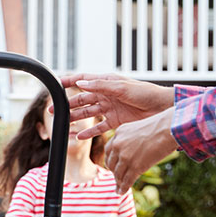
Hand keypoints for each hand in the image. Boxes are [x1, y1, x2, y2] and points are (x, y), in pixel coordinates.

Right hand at [56, 73, 173, 139]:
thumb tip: (81, 83)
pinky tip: (79, 136)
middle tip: (53, 110)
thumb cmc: (145, 93)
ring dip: (75, 118)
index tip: (55, 83)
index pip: (83, 80)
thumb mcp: (122, 88)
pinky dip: (89, 132)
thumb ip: (101, 86)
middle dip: (67, 104)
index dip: (69, 81)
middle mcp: (106, 94)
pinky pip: (99, 127)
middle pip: (82, 99)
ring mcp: (110, 108)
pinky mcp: (116, 121)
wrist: (162, 108)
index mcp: (106, 82)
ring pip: (88, 113)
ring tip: (63, 124)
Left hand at [102, 109, 177, 194]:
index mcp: (118, 133)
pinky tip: (121, 192)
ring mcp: (125, 157)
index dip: (111, 160)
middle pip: (111, 163)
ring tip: (119, 187)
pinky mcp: (135, 167)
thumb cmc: (159, 127)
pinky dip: (123, 188)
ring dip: (118, 181)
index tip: (113, 165)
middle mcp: (118, 145)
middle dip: (114, 171)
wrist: (167, 129)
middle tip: (117, 177)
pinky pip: (126, 180)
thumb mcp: (138, 128)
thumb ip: (130, 138)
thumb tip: (133, 149)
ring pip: (118, 173)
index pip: (109, 150)